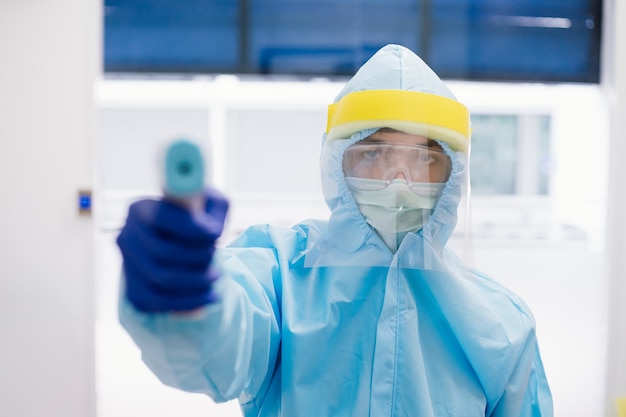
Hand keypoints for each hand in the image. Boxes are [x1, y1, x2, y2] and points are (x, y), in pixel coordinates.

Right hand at [116, 188, 228, 311]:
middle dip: (196, 259)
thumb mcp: (211, 204)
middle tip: (218, 262)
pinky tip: (207, 297)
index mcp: (141, 209)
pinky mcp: (132, 286)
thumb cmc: (199, 216)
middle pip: (162, 252)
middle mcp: (127, 235)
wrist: (181, 238)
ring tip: (215, 279)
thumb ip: (213, 212)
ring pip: (159, 280)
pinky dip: (185, 303)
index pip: (161, 217)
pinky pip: (155, 301)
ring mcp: (127, 263)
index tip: (215, 236)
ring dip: (194, 283)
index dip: (189, 228)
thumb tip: (210, 233)